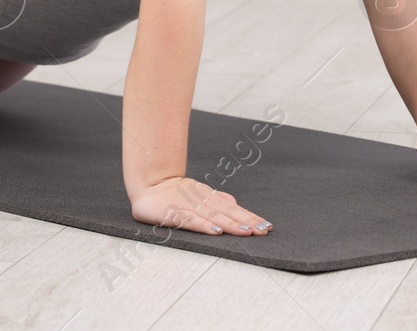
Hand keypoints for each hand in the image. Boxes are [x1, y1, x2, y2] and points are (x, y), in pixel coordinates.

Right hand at [129, 176, 272, 236]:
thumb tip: (237, 206)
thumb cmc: (175, 191)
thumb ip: (218, 199)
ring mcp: (189, 206)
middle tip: (263, 231)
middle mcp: (203, 201)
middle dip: (247, 222)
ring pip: (214, 216)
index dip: (250, 217)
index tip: (266, 226)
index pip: (234, 209)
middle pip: (228, 213)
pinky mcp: (174, 213)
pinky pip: (191, 220)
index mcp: (210, 198)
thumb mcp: (200, 193)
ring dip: (231, 224)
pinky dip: (204, 226)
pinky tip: (216, 231)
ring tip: (247, 232)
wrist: (149, 184)